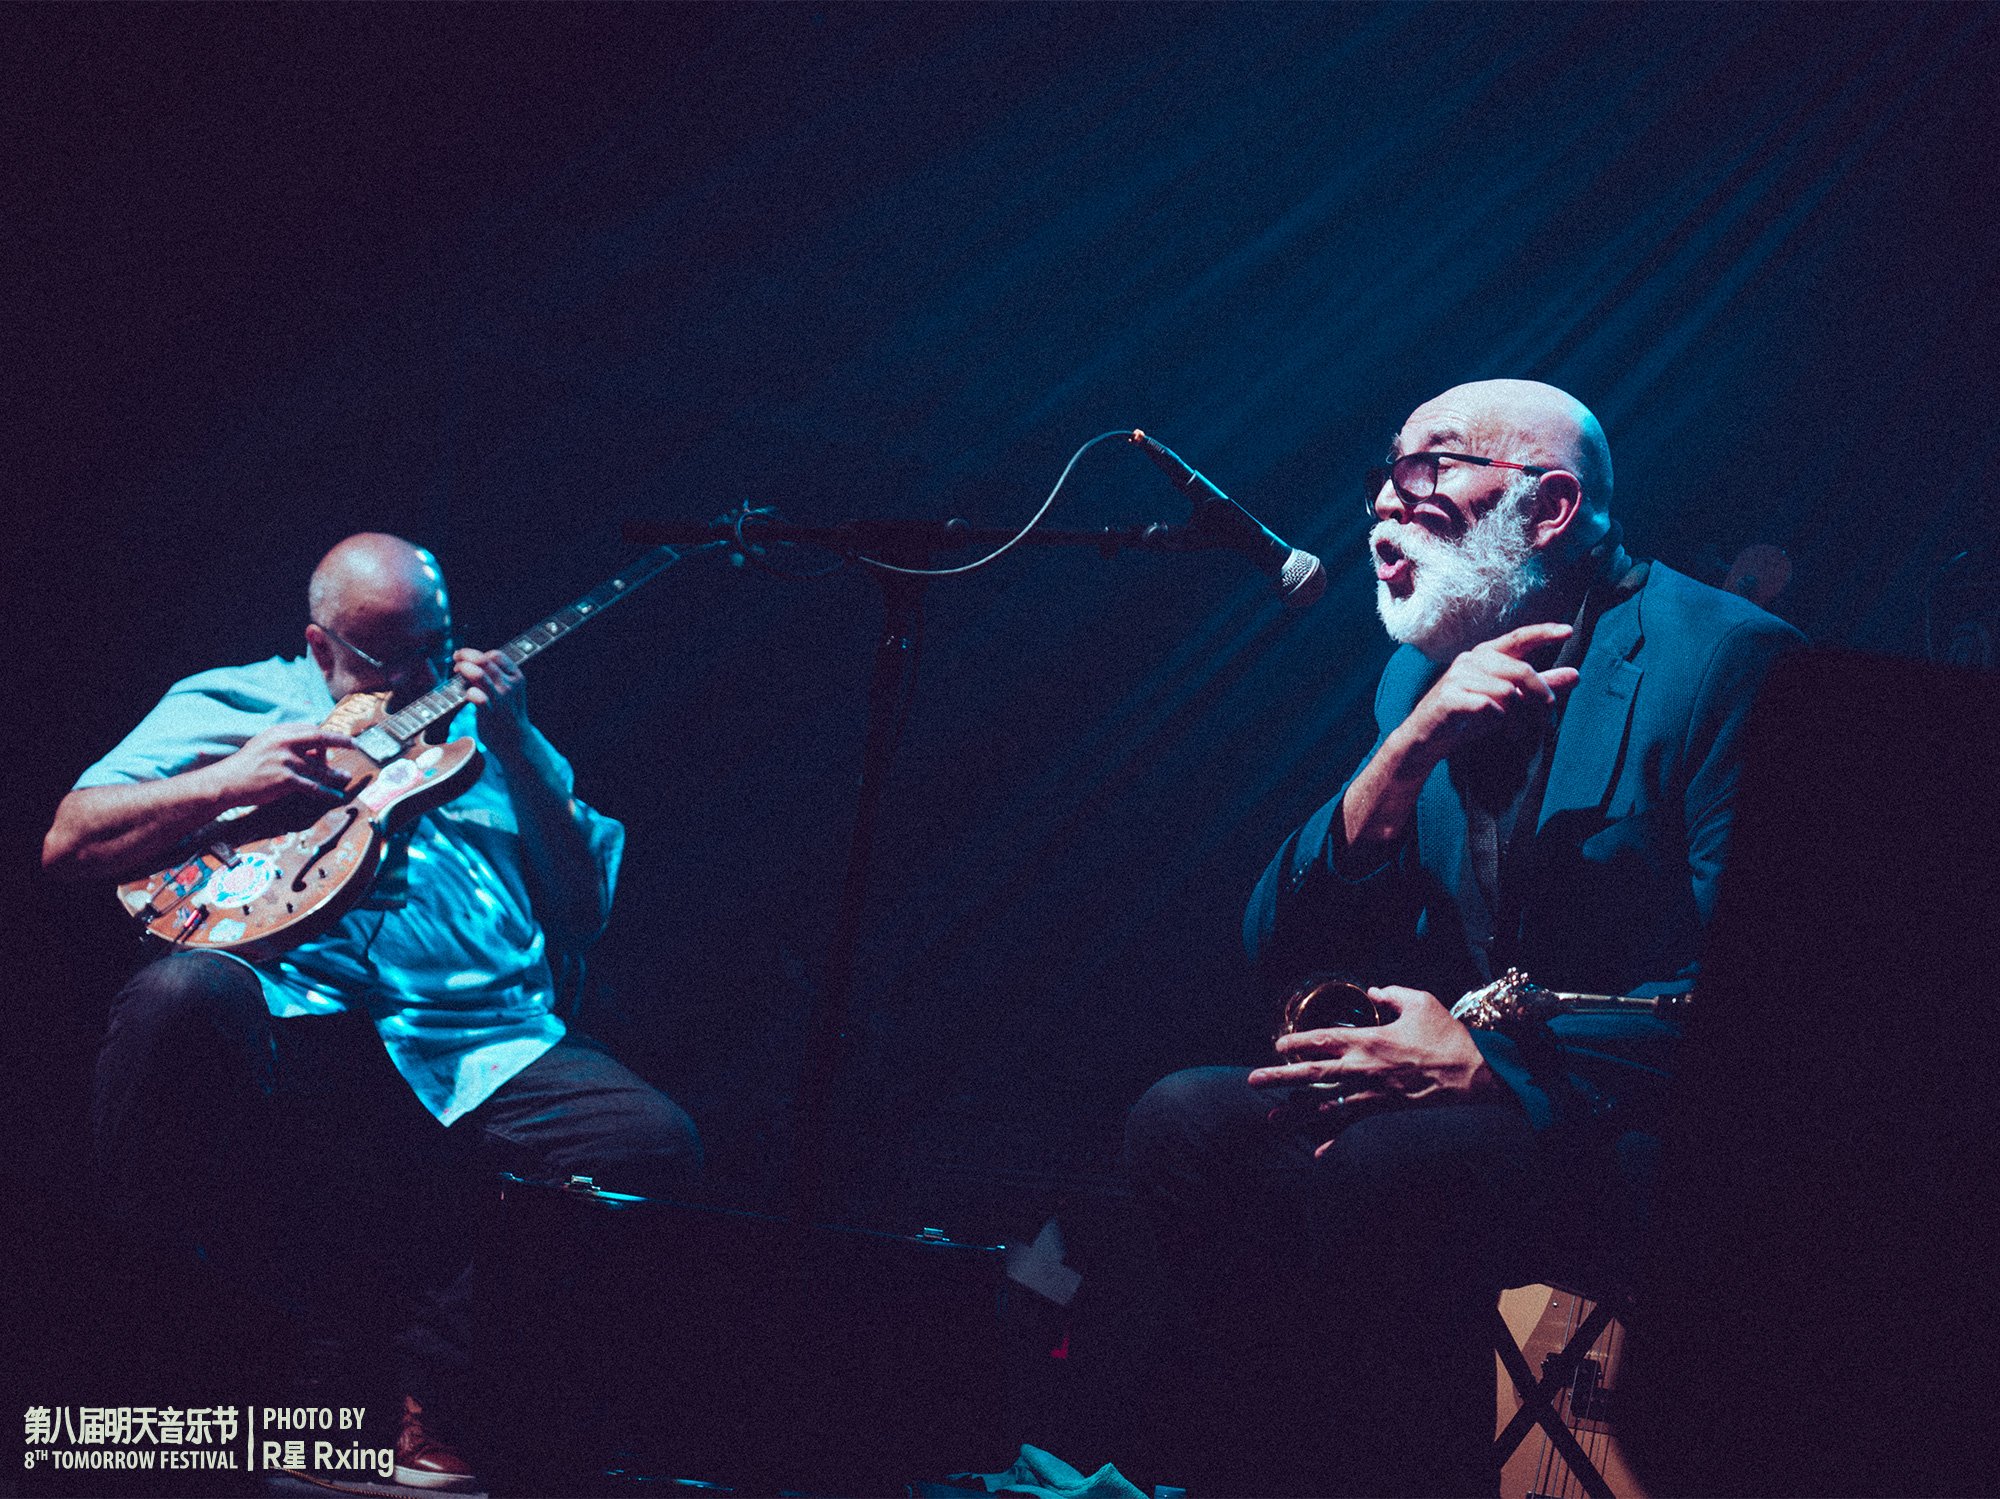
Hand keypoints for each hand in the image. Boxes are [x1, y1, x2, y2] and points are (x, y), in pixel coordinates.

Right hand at [210, 723, 356, 804]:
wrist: (227, 782)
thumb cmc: (246, 765)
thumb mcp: (264, 744)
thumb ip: (286, 742)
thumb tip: (311, 748)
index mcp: (279, 732)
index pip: (310, 729)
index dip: (325, 736)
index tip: (338, 738)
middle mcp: (284, 743)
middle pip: (320, 739)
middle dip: (340, 741)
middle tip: (354, 745)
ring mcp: (286, 761)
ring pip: (319, 768)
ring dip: (336, 774)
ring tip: (346, 778)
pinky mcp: (286, 779)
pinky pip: (314, 786)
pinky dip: (328, 792)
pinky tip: (337, 796)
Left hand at [452, 648, 528, 741]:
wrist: (516, 740)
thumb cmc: (507, 713)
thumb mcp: (509, 689)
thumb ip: (495, 675)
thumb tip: (470, 661)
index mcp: (516, 677)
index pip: (496, 655)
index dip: (478, 654)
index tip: (466, 658)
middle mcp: (509, 685)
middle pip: (484, 660)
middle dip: (466, 656)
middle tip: (456, 658)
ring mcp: (500, 699)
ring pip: (479, 674)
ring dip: (464, 669)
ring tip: (457, 670)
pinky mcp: (490, 712)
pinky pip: (476, 697)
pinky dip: (467, 691)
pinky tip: (465, 693)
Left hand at [1248, 985, 1500, 1155]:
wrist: (1472, 1073)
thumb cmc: (1446, 1035)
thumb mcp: (1420, 1002)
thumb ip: (1391, 995)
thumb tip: (1373, 991)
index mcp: (1369, 1040)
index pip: (1323, 1039)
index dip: (1297, 1041)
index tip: (1277, 1045)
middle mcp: (1364, 1068)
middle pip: (1312, 1073)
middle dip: (1280, 1077)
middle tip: (1253, 1081)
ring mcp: (1371, 1092)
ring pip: (1325, 1104)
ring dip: (1296, 1113)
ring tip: (1271, 1120)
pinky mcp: (1383, 1108)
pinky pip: (1353, 1124)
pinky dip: (1335, 1139)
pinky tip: (1317, 1154)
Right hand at [1402, 622, 1579, 761]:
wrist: (1426, 737)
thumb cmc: (1467, 715)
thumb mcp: (1508, 700)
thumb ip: (1540, 685)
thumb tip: (1576, 674)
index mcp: (1486, 655)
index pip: (1519, 637)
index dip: (1544, 632)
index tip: (1568, 630)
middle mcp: (1471, 660)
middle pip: (1520, 670)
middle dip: (1539, 693)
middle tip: (1548, 713)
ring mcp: (1458, 677)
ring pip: (1506, 690)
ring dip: (1519, 714)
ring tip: (1518, 730)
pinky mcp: (1449, 697)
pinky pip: (1486, 705)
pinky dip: (1497, 718)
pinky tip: (1496, 724)